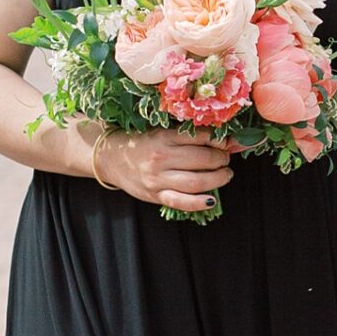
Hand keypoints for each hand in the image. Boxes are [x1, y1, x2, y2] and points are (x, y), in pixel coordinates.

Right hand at [93, 128, 235, 214]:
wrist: (110, 158)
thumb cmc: (141, 143)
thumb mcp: (161, 132)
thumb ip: (188, 135)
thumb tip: (223, 139)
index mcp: (163, 137)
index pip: (199, 137)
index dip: (218, 140)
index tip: (225, 142)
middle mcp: (161, 158)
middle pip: (202, 160)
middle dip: (221, 159)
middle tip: (225, 158)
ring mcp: (157, 179)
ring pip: (196, 182)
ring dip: (218, 178)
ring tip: (225, 174)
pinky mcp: (154, 196)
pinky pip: (180, 202)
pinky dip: (199, 203)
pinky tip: (212, 200)